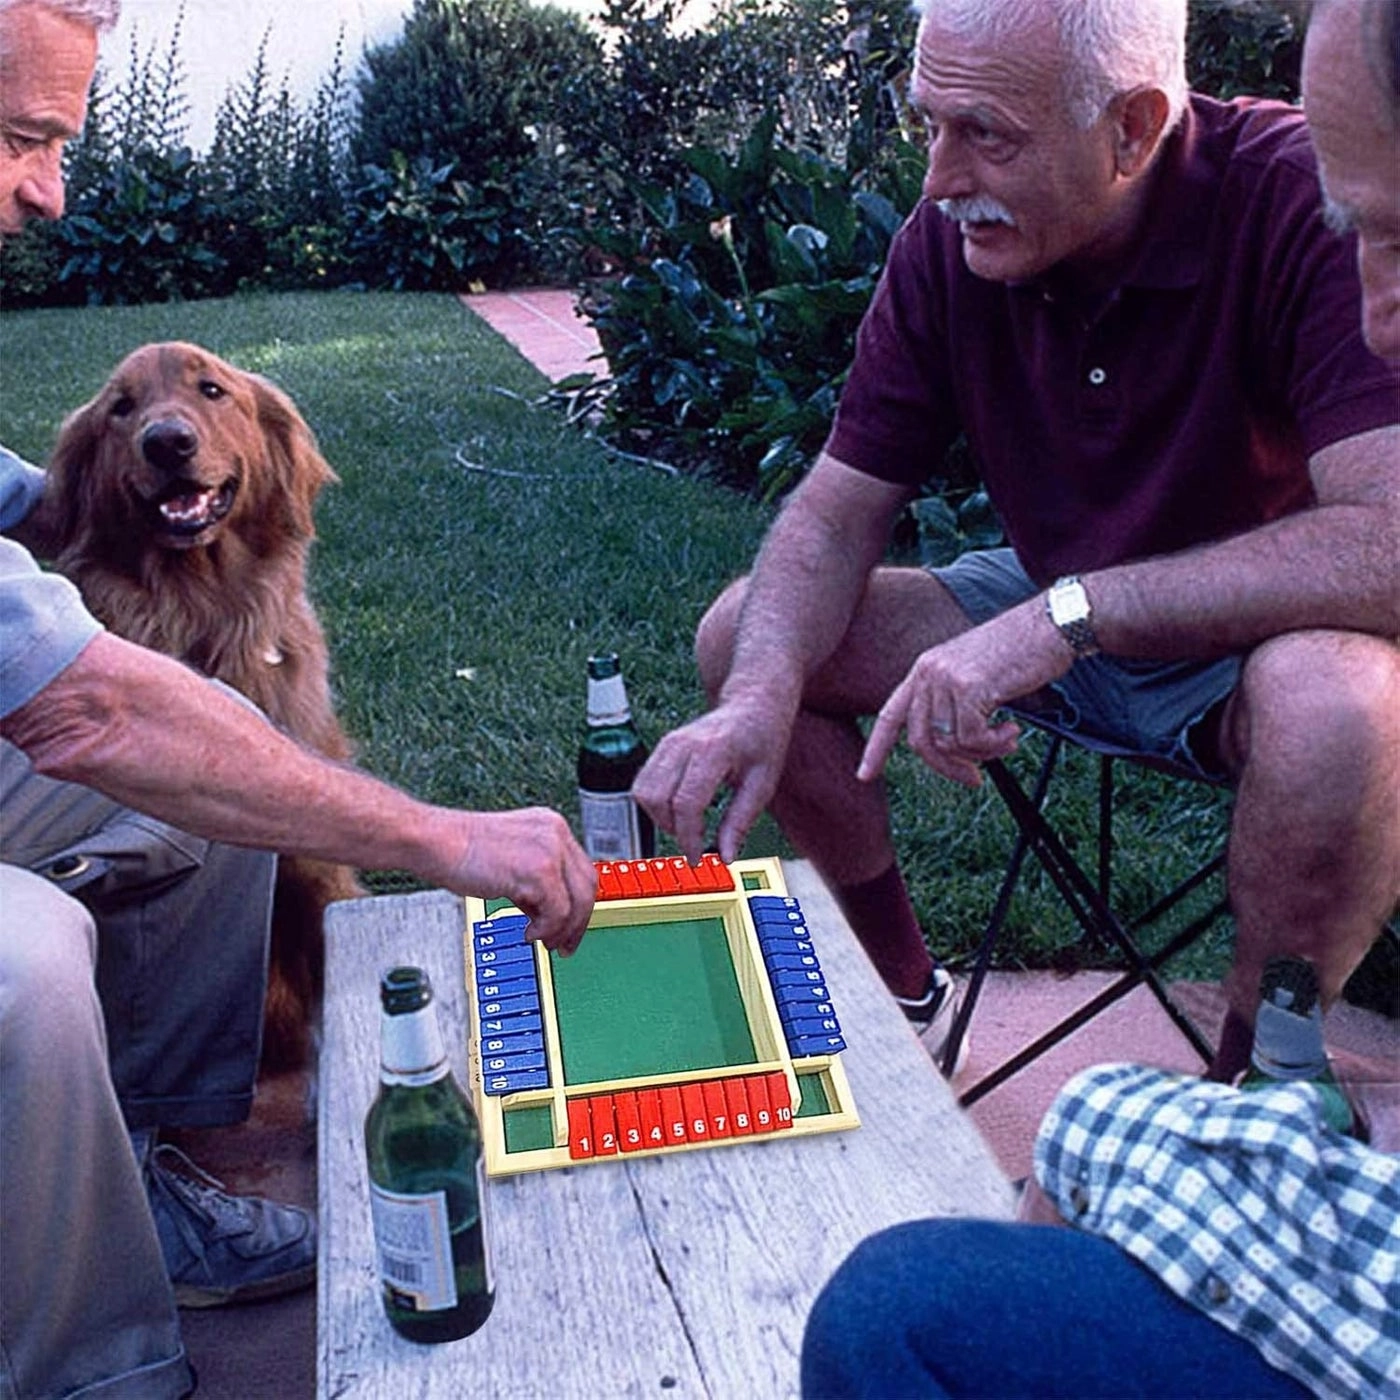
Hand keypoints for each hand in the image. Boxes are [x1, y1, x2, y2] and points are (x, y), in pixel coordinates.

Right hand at [448, 808, 595, 954]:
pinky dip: (546, 929)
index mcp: (550, 827)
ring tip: (542, 940)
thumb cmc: (459, 851)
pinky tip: (528, 932)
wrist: (434, 841)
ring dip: (562, 930)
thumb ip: (533, 882)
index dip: (579, 904)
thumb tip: (546, 913)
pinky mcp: (539, 870)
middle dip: (578, 923)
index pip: (580, 870)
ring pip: (577, 902)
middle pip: (587, 886)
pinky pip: (558, 912)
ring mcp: (550, 850)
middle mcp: (555, 834)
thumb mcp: (509, 862)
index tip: (571, 927)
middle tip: (564, 944)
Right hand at [633, 699, 793, 864]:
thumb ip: (740, 821)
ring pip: (643, 791)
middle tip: (694, 842)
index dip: (688, 837)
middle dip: (672, 829)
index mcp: (714, 751)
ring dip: (659, 818)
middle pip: (658, 798)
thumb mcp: (762, 785)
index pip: (687, 803)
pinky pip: (643, 782)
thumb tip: (725, 857)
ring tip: (686, 826)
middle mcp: (684, 744)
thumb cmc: (762, 742)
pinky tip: (678, 810)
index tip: (697, 858)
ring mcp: (668, 743)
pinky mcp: (662, 746)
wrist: (753, 705)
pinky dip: (655, 804)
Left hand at [858, 601, 1071, 787]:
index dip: (876, 748)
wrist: (1053, 625)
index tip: (863, 776)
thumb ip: (953, 704)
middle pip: (920, 741)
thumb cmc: (1023, 653)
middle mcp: (928, 672)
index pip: (891, 714)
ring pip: (950, 742)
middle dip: (948, 767)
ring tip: (1007, 740)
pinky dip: (995, 745)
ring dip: (983, 753)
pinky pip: (973, 738)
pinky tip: (1013, 730)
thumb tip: (948, 750)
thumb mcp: (976, 676)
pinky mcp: (970, 687)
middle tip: (974, 780)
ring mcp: (946, 678)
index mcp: (925, 669)